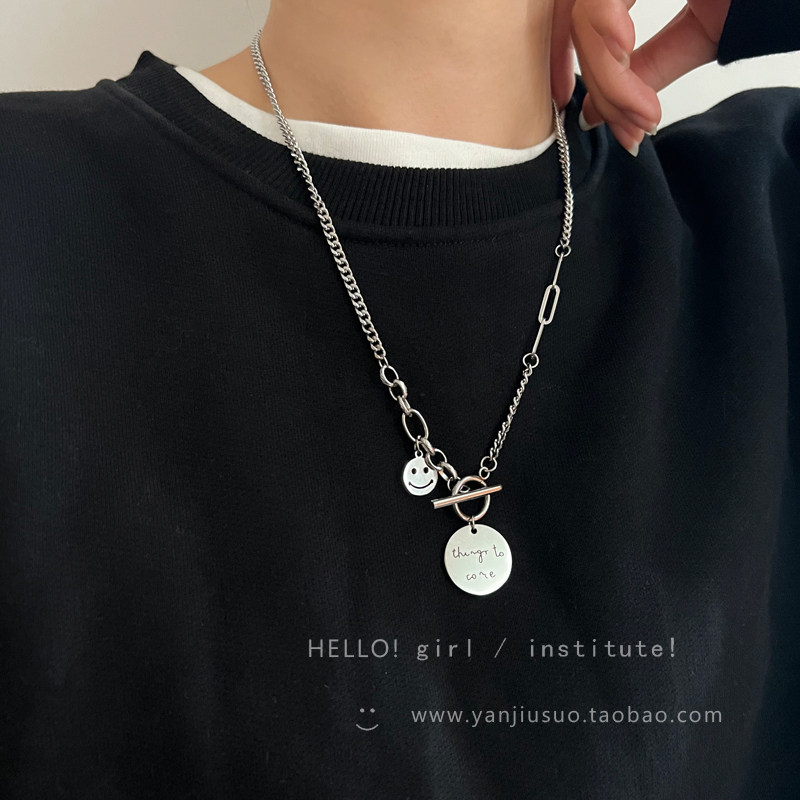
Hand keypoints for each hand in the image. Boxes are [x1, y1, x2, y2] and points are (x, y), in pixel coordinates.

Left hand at [550, 0, 731, 154]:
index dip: (581, 70)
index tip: (594, 118)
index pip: (586, 22)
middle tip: (615, 127)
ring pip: (588, 13)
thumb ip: (649, 67)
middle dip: (589, 80)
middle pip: (577, 18)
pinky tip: (628, 57)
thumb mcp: (703, 30)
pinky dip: (607, 37)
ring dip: (606, 73)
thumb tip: (599, 115)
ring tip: (638, 111)